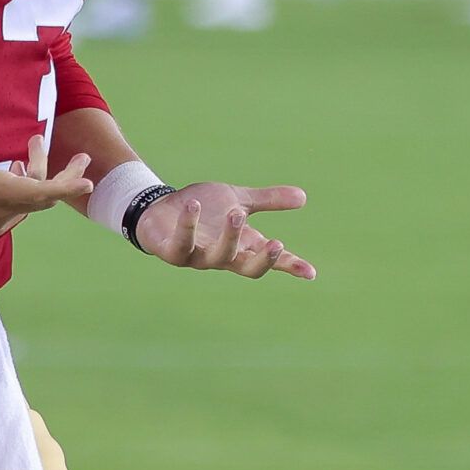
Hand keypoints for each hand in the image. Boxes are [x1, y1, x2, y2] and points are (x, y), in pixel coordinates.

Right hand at [0, 111, 92, 237]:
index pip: (41, 191)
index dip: (67, 185)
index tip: (88, 182)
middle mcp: (0, 211)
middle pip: (44, 196)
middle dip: (63, 175)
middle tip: (81, 157)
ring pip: (31, 201)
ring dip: (37, 177)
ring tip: (31, 150)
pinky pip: (18, 208)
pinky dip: (25, 191)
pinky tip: (16, 171)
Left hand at [134, 181, 316, 279]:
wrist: (159, 209)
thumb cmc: (202, 210)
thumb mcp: (238, 200)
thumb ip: (267, 201)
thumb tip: (304, 196)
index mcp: (242, 246)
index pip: (270, 260)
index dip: (289, 266)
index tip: (310, 272)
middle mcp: (222, 256)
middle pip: (247, 267)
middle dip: (263, 259)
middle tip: (277, 242)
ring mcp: (197, 256)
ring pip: (218, 255)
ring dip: (230, 236)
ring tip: (237, 213)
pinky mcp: (172, 251)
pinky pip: (182, 243)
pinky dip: (188, 224)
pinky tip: (193, 205)